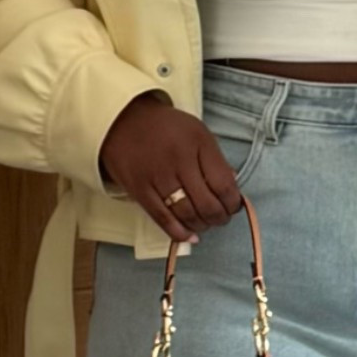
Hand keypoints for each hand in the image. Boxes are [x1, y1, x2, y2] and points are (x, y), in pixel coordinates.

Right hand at [99, 92, 244, 245]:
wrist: (123, 121)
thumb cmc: (166, 127)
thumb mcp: (198, 132)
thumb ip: (216, 160)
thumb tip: (232, 190)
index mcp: (198, 143)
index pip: (224, 184)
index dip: (233, 202)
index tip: (233, 206)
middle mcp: (179, 160)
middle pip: (206, 203)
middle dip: (219, 218)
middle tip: (221, 218)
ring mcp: (157, 177)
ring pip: (186, 214)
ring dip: (201, 225)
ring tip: (205, 224)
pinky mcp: (139, 190)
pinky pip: (162, 219)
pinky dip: (178, 232)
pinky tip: (189, 235)